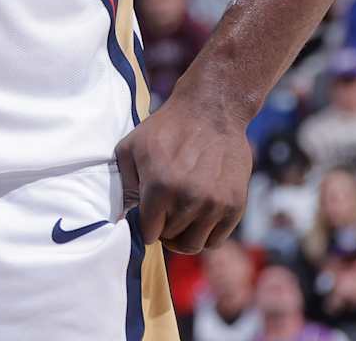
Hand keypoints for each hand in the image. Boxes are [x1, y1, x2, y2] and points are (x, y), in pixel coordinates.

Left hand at [114, 95, 251, 253]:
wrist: (211, 110)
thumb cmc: (166, 128)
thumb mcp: (131, 148)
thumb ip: (124, 184)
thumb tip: (121, 216)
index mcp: (159, 186)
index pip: (148, 232)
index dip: (145, 227)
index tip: (146, 217)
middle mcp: (188, 199)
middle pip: (170, 239)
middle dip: (163, 229)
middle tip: (163, 213)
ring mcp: (214, 204)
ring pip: (193, 245)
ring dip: (183, 236)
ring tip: (180, 217)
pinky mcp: (235, 205)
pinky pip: (216, 240)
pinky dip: (205, 234)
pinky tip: (198, 216)